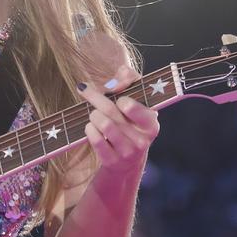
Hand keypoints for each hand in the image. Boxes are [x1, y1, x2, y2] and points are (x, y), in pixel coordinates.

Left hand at [75, 63, 159, 180]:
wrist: (126, 161)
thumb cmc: (129, 122)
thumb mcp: (135, 99)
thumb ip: (130, 79)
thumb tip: (119, 75)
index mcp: (151, 123)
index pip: (132, 105)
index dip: (120, 97)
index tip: (113, 93)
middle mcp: (142, 139)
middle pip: (111, 111)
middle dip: (95, 97)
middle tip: (85, 90)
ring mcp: (127, 153)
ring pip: (103, 124)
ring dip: (93, 115)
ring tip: (94, 114)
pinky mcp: (112, 161)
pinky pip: (95, 139)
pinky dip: (89, 129)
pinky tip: (91, 127)